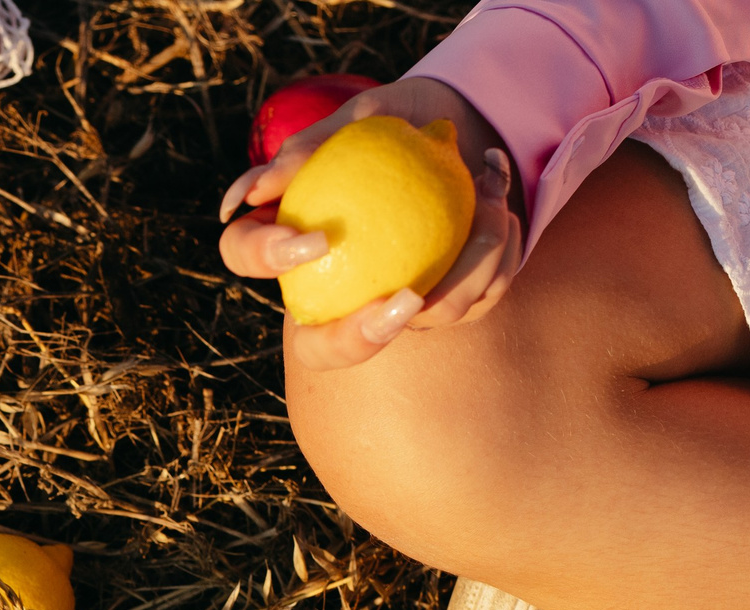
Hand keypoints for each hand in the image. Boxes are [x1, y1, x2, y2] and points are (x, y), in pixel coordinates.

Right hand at [218, 77, 523, 370]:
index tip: (318, 238)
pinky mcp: (453, 301)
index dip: (268, 260)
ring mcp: (396, 307)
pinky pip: (481, 293)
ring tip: (487, 192)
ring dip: (470, 258)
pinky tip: (502, 202)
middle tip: (407, 298)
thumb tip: (252, 192)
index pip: (248, 260)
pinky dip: (499, 246)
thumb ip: (311, 148)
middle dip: (358, 339)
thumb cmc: (396, 121)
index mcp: (291, 245)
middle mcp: (338, 293)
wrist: (457, 124)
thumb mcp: (360, 118)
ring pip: (427, 318)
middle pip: (321, 350)